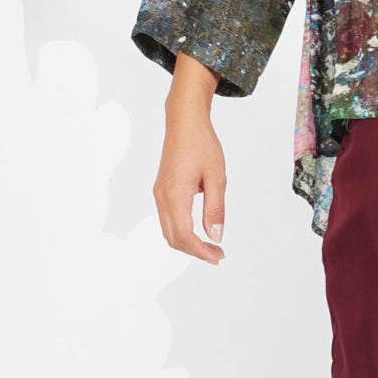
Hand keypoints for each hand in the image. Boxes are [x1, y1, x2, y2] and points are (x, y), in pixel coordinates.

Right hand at [156, 91, 226, 263]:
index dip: (201, 251)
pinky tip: (198, 230)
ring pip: (168, 230)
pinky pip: (167, 219)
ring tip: (210, 246)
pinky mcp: (161, 190)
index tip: (218, 256)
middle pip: (173, 238)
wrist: (184, 122)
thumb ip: (215, 208)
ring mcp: (159, 194)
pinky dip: (181, 231)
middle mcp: (162, 197)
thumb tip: (215, 235)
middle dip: (195, 251)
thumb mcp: (216, 177)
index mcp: (175, 195)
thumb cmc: (201, 144)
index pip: (185, 236)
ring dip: (187, 243)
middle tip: (217, 254)